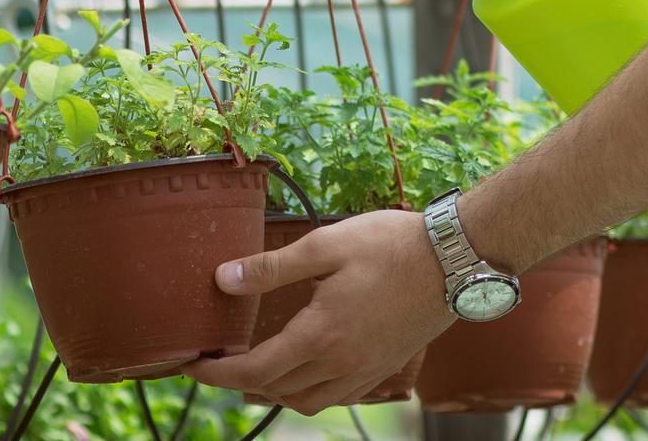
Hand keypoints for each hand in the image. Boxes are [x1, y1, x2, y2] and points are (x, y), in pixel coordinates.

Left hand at [183, 210, 453, 415]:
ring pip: (307, 402)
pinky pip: (337, 398)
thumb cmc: (391, 244)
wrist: (456, 259)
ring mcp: (367, 371)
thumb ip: (272, 267)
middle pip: (276, 390)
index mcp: (322, 334)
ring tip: (254, 370)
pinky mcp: (386, 368)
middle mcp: (342, 364)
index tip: (191, 366)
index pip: (254, 370)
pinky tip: (305, 372)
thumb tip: (222, 280)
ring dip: (274, 392)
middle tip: (215, 364)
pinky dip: (309, 394)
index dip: (217, 374)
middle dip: (238, 382)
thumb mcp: (326, 245)